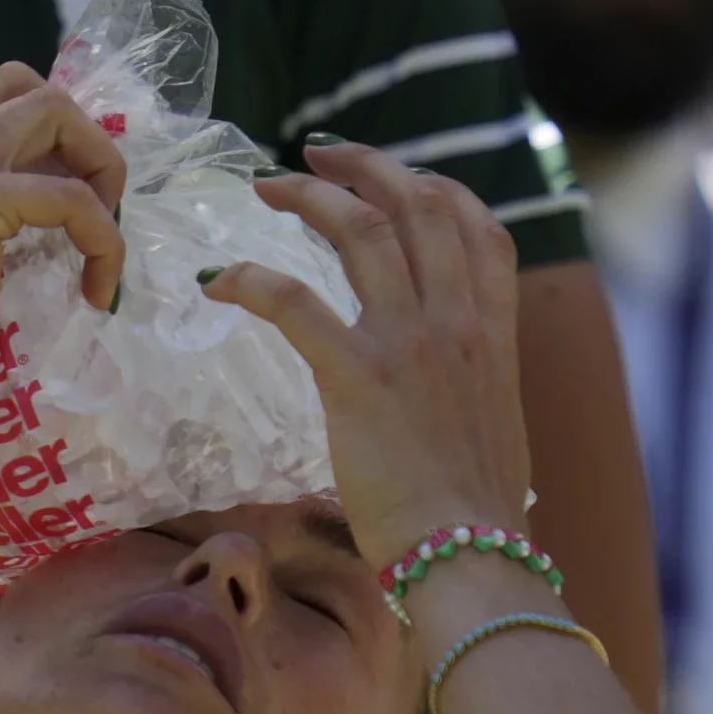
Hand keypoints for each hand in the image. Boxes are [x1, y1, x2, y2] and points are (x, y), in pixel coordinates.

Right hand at [0, 62, 125, 454]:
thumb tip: (52, 252)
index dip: (55, 144)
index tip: (76, 211)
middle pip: (27, 86)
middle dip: (84, 139)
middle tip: (98, 213)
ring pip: (50, 109)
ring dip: (99, 171)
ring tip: (103, 244)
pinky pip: (70, 196)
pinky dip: (103, 239)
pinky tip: (96, 292)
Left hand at [199, 143, 531, 565]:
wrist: (472, 557)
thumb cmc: (476, 516)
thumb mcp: (493, 432)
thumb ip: (468, 390)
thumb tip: (444, 394)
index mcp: (494, 334)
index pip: (477, 226)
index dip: (434, 186)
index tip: (395, 177)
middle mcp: (457, 322)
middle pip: (416, 204)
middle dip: (363, 166)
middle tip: (314, 156)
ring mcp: (410, 343)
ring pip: (359, 230)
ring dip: (309, 197)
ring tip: (267, 188)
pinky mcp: (358, 378)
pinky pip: (295, 303)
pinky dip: (251, 280)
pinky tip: (218, 280)